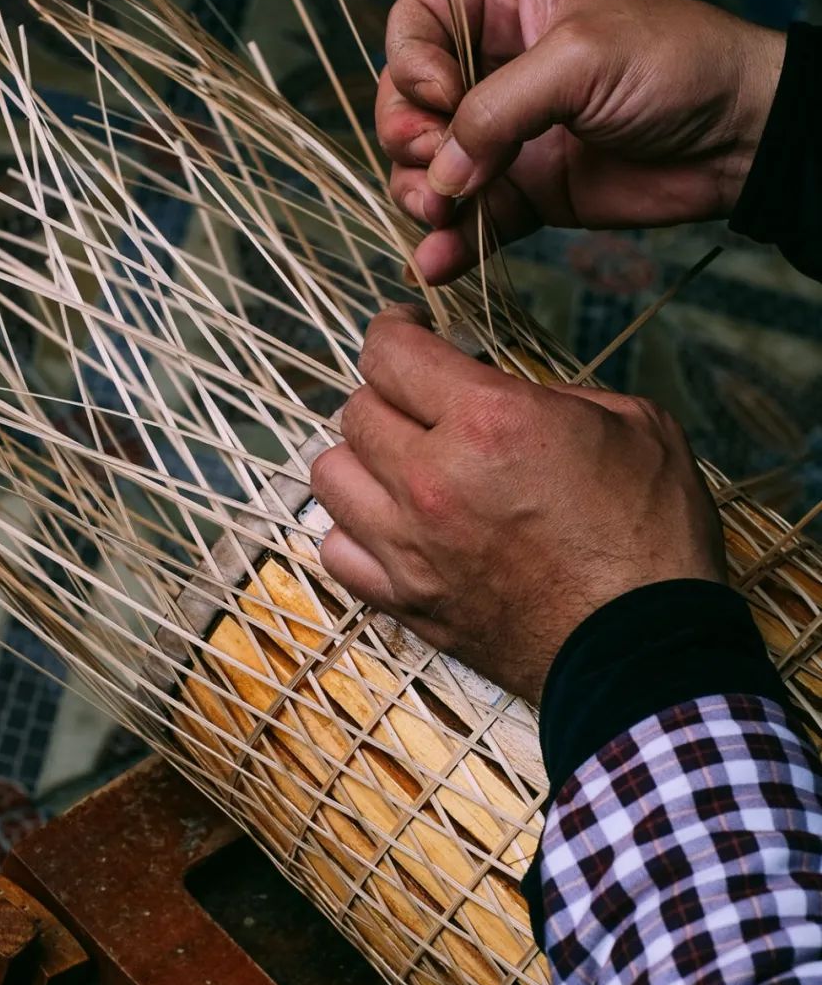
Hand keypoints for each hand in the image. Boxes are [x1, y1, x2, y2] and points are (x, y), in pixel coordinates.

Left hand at [310, 306, 725, 701]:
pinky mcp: (405, 602)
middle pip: (356, 410)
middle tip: (421, 403)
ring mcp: (409, 547)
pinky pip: (336, 550)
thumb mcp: (633, 426)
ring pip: (331, 476)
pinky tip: (390, 525)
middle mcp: (431, 480)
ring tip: (398, 463)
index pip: (389, 353)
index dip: (394, 331)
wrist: (647, 652)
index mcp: (488, 421)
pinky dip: (353, 531)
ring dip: (361, 459)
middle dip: (388, 395)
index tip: (406, 332)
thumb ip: (557, 395)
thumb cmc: (653, 540)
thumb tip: (513, 394)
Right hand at [377, 0, 784, 283]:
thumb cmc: (676, 63)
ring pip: (429, 166)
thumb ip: (498, 110)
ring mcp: (506, 133)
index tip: (444, 97)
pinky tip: (437, 262)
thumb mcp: (580, 60)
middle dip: (408, 138)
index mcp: (507, 0)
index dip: (411, 63)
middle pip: (408, 101)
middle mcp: (495, 63)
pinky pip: (469, 217)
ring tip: (442, 215)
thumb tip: (441, 173)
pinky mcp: (525, 190)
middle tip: (437, 167)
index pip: (416, 22)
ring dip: (420, 195)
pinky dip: (449, 242)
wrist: (738, 137)